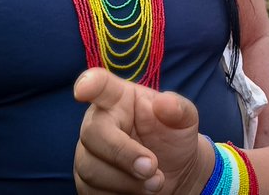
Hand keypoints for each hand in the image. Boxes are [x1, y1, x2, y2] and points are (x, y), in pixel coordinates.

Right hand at [74, 68, 207, 194]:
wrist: (175, 174)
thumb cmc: (174, 138)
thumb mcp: (185, 120)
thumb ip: (179, 109)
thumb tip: (164, 103)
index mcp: (119, 98)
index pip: (100, 86)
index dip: (89, 84)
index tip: (83, 89)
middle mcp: (97, 122)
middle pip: (93, 135)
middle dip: (123, 155)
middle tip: (152, 168)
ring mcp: (88, 153)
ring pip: (91, 169)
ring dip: (126, 182)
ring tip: (155, 184)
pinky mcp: (86, 181)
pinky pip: (91, 192)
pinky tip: (139, 192)